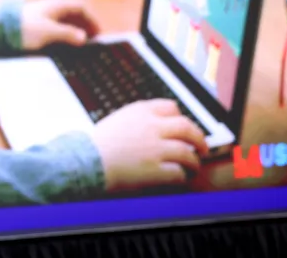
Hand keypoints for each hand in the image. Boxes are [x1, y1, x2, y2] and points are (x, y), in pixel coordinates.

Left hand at [20, 0, 99, 49]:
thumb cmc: (25, 28)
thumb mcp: (49, 32)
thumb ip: (67, 34)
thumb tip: (84, 38)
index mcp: (57, 5)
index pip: (80, 7)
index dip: (91, 19)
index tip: (98, 34)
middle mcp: (51, 7)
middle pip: (73, 14)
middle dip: (83, 26)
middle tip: (90, 41)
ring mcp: (42, 14)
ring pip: (64, 20)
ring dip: (73, 30)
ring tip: (79, 45)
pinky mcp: (34, 23)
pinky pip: (54, 27)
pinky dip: (62, 34)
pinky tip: (62, 45)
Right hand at [92, 99, 208, 191]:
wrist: (84, 161)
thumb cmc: (95, 145)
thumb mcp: (116, 120)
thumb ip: (137, 120)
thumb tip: (155, 126)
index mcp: (140, 112)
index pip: (171, 107)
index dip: (181, 118)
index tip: (183, 126)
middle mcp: (151, 127)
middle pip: (187, 128)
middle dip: (199, 138)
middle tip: (202, 147)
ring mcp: (155, 149)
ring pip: (188, 152)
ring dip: (195, 161)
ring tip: (194, 166)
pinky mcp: (156, 170)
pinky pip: (179, 172)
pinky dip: (182, 176)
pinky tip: (181, 177)